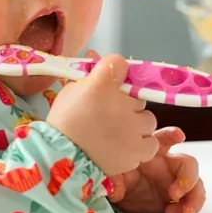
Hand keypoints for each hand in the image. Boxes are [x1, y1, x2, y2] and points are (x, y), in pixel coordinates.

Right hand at [47, 53, 158, 175]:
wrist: (60, 157)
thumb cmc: (65, 121)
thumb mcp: (73, 89)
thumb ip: (91, 73)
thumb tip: (100, 55)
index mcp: (103, 84)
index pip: (119, 66)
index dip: (116, 77)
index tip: (109, 87)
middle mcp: (124, 103)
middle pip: (137, 96)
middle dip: (128, 102)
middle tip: (111, 112)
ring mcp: (134, 128)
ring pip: (148, 119)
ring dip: (138, 123)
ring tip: (120, 131)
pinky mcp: (137, 151)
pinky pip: (151, 143)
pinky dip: (143, 143)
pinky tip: (128, 145)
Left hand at [108, 126, 205, 212]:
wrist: (124, 199)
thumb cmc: (122, 180)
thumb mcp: (114, 178)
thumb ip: (114, 180)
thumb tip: (115, 188)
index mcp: (152, 153)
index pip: (163, 139)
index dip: (171, 135)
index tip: (178, 136)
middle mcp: (169, 164)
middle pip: (188, 164)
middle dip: (187, 178)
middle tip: (175, 194)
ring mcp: (177, 181)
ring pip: (195, 184)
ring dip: (194, 199)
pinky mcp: (180, 197)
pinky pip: (192, 201)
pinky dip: (189, 209)